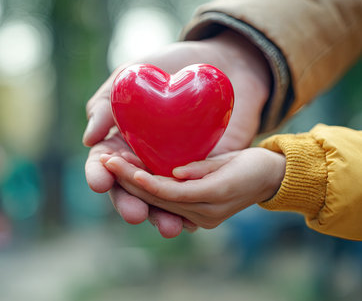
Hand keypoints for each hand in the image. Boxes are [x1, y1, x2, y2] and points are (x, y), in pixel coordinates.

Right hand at [84, 29, 270, 236]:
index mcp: (120, 140)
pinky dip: (191, 210)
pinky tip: (193, 221)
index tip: (100, 182)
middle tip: (135, 213)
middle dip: (130, 204)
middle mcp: (143, 159)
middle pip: (130, 189)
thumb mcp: (132, 76)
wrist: (221, 66)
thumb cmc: (170, 66)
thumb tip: (89, 139)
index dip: (98, 175)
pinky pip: (193, 195)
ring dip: (162, 216)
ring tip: (169, 226)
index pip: (103, 163)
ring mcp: (171, 168)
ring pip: (161, 200)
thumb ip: (107, 104)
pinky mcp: (200, 171)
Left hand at [102, 148, 285, 228]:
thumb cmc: (253, 163)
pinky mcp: (199, 215)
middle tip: (106, 163)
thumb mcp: (231, 160)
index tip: (122, 168)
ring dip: (134, 187)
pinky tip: (130, 177)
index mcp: (215, 196)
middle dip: (130, 182)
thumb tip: (176, 173)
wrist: (271, 180)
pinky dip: (149, 191)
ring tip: (111, 168)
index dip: (145, 181)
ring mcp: (202, 217)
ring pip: (159, 203)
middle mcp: (205, 213)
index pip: (171, 191)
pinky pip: (168, 204)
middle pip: (160, 199)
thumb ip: (203, 168)